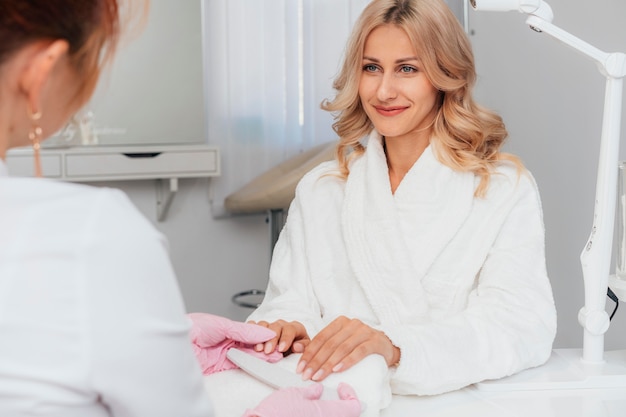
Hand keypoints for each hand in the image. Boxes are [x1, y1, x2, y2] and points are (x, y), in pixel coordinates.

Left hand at [187, 313, 281, 374]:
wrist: (174, 345)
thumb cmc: (192, 328)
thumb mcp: (223, 325)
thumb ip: (245, 330)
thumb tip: (263, 331)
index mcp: (226, 328)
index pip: (249, 332)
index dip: (262, 335)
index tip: (274, 337)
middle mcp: (226, 341)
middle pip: (250, 344)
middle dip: (264, 346)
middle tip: (278, 348)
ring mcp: (224, 354)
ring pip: (247, 355)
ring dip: (261, 356)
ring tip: (275, 356)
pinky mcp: (221, 367)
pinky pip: (239, 365)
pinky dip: (251, 364)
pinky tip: (261, 362)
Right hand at [242, 383, 360, 416]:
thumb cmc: (276, 412)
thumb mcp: (295, 394)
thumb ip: (310, 392)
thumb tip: (317, 390)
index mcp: (327, 413)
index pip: (352, 407)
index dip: (350, 395)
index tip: (342, 386)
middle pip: (345, 414)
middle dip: (342, 402)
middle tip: (335, 393)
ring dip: (331, 409)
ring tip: (320, 400)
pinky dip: (320, 414)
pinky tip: (311, 409)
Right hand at [249, 319, 310, 354]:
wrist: (289, 350)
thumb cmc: (297, 349)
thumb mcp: (306, 349)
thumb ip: (303, 348)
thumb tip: (297, 346)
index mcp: (295, 328)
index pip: (290, 329)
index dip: (285, 338)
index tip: (282, 349)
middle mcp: (282, 325)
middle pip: (275, 327)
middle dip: (271, 339)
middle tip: (268, 351)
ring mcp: (269, 326)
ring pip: (263, 325)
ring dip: (259, 336)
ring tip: (258, 348)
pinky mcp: (259, 329)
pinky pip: (253, 325)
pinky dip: (250, 330)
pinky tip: (248, 338)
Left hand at [297, 316, 399, 381]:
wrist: (387, 346)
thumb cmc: (360, 345)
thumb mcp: (341, 342)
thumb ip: (323, 346)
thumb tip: (299, 350)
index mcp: (340, 322)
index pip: (321, 338)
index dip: (309, 353)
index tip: (300, 368)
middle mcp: (351, 324)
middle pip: (329, 344)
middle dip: (316, 361)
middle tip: (306, 376)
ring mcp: (364, 331)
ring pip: (342, 348)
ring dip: (329, 364)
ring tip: (319, 376)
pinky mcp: (375, 341)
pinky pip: (359, 351)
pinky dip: (347, 361)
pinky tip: (338, 370)